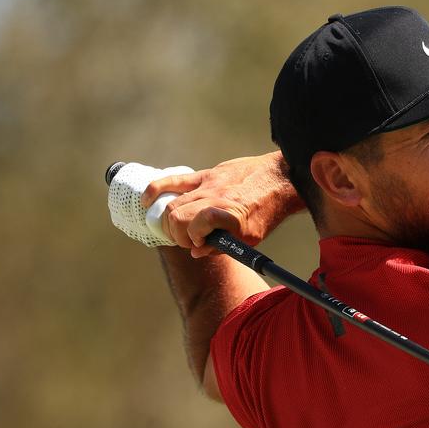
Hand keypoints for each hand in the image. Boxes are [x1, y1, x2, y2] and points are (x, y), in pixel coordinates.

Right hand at [141, 152, 304, 257]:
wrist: (282, 179)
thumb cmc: (269, 211)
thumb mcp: (252, 238)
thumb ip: (222, 246)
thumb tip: (196, 252)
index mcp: (229, 215)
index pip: (193, 229)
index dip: (192, 241)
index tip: (199, 245)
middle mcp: (216, 198)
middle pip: (176, 217)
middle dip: (177, 234)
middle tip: (188, 240)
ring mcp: (208, 184)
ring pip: (173, 203)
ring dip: (170, 221)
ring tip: (180, 229)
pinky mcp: (206, 175)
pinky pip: (174, 181)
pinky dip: (156, 190)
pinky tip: (146, 202)